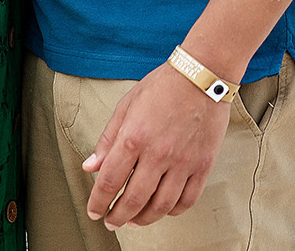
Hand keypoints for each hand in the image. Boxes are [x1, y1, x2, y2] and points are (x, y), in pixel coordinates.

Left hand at [82, 63, 228, 229]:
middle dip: (117, 217)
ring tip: (135, 220)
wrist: (203, 73)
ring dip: (143, 219)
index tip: (94, 211)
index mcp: (134, 137)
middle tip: (112, 221)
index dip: (97, 203)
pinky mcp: (203, 164)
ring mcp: (183, 161)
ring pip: (160, 206)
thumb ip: (107, 139)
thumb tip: (90, 167)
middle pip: (133, 201)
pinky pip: (187, 199)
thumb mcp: (127, 105)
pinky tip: (163, 209)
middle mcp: (158, 153)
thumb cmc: (164, 85)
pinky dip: (173, 211)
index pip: (109, 183)